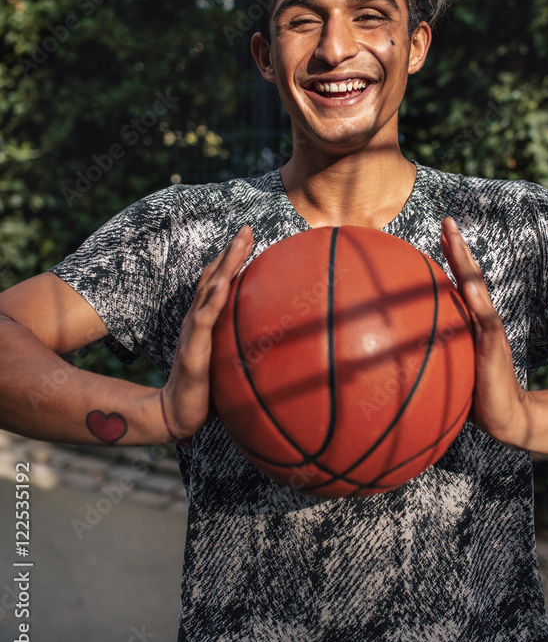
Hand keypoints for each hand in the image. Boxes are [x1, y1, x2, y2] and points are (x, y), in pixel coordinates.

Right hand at [160, 226, 253, 440]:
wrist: (178, 412)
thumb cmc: (205, 389)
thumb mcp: (227, 360)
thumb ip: (241, 345)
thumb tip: (274, 343)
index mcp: (204, 320)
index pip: (216, 281)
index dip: (230, 257)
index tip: (248, 235)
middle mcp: (196, 319)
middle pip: (212, 276)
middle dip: (230, 251)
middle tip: (247, 228)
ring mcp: (193, 332)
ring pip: (208, 291)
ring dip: (224, 265)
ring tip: (239, 242)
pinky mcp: (193, 351)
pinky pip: (203, 321)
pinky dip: (213, 301)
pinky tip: (223, 284)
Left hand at [440, 217, 528, 446]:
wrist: (505, 418)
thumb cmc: (472, 394)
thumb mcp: (448, 369)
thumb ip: (428, 357)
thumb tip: (386, 359)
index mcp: (468, 321)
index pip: (457, 283)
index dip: (449, 257)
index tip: (438, 232)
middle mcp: (479, 319)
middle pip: (468, 276)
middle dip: (457, 247)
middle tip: (447, 221)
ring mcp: (489, 330)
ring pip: (476, 289)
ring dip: (465, 262)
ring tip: (454, 238)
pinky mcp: (494, 347)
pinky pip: (486, 321)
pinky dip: (478, 302)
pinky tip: (470, 287)